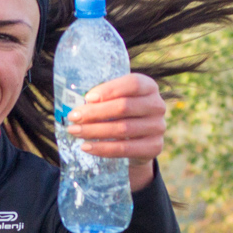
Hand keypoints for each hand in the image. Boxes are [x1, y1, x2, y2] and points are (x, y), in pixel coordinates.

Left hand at [67, 73, 167, 189]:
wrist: (138, 142)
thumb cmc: (121, 115)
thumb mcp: (115, 101)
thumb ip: (103, 97)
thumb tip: (75, 103)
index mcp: (149, 87)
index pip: (133, 84)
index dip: (109, 90)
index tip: (87, 98)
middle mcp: (157, 105)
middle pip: (124, 107)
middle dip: (95, 112)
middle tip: (74, 117)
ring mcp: (158, 127)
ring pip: (123, 129)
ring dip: (95, 131)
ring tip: (75, 131)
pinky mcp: (154, 147)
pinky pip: (125, 149)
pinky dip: (103, 148)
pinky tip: (86, 147)